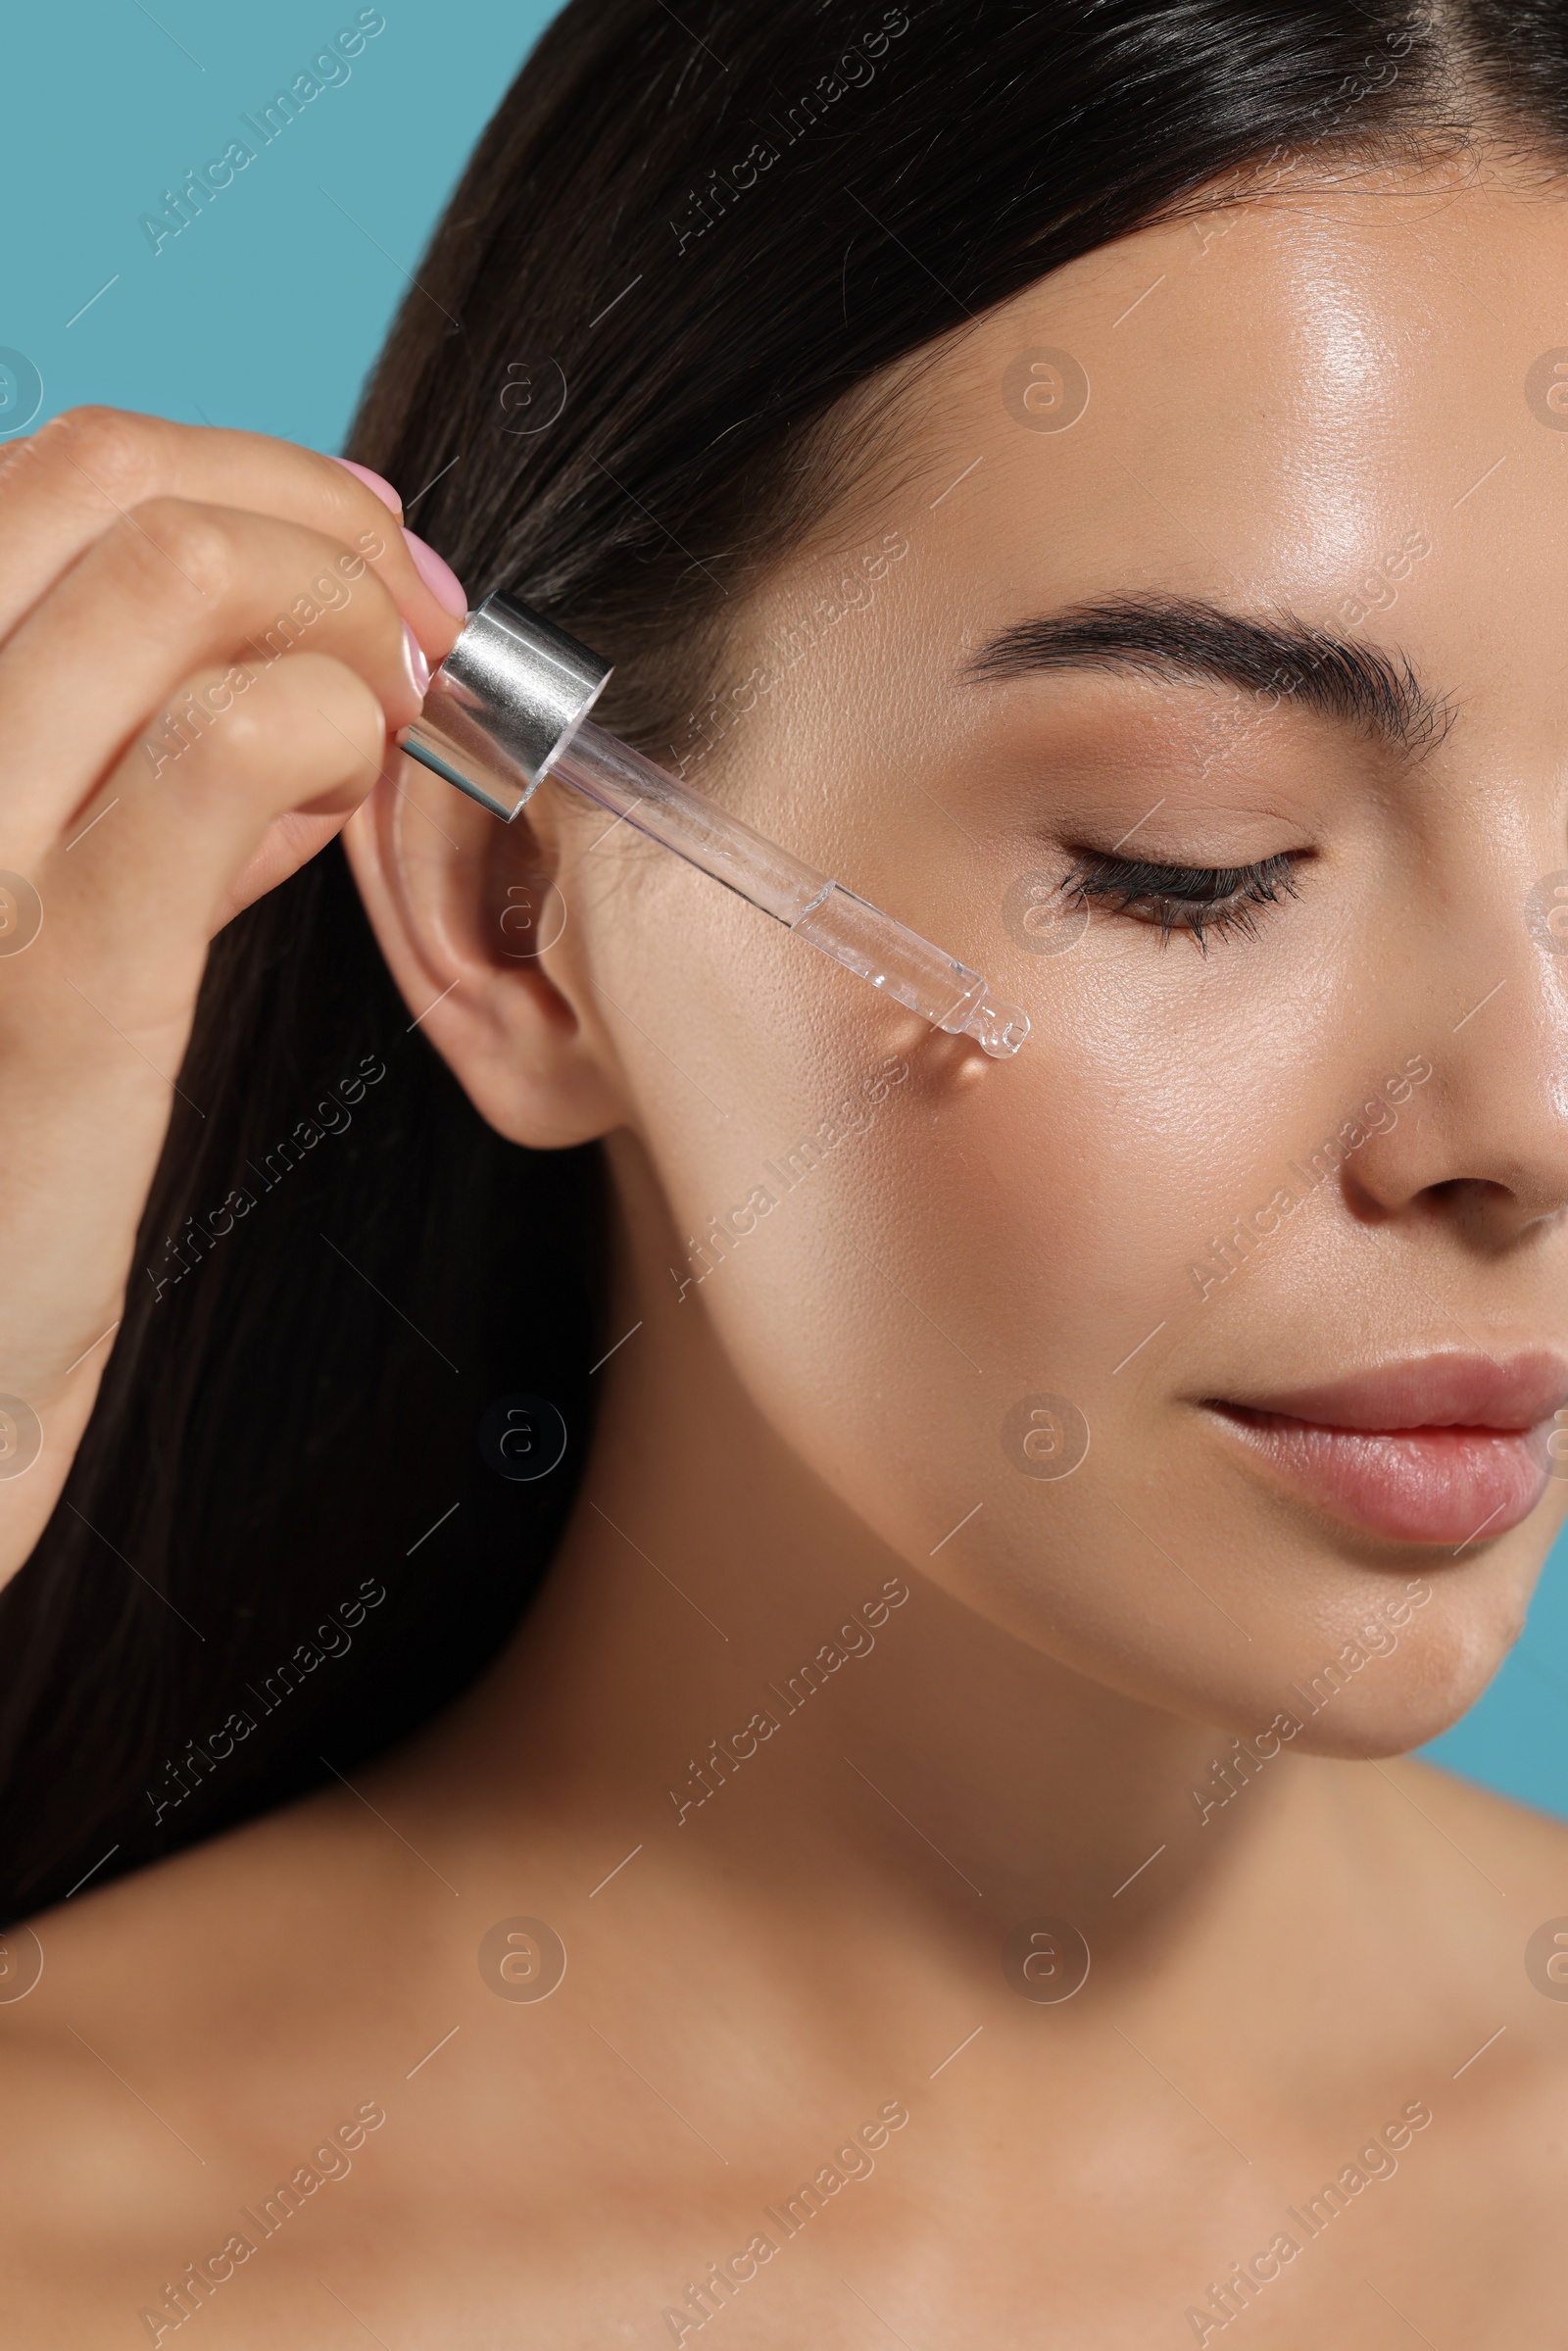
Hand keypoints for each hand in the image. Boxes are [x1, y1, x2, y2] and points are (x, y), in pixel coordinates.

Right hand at [0, 406, 464, 1583]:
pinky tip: (359, 782)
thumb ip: (137, 794)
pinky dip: (332, 725)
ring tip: (403, 705)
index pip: (50, 474)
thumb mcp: (35, 920)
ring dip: (344, 609)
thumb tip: (294, 698)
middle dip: (312, 513)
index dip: (242, 475)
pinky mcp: (51, 983)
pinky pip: (216, 753)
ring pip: (167, 573)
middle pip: (100, 475)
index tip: (363, 547)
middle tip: (420, 614)